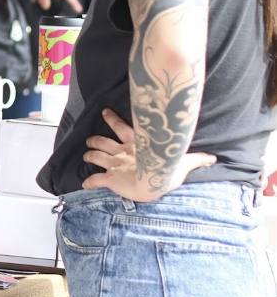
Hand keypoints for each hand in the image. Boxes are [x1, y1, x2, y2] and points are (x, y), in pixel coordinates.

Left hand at [81, 109, 216, 200]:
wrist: (152, 181)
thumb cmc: (166, 170)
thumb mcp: (182, 161)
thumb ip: (196, 159)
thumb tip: (213, 158)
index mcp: (135, 143)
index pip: (120, 126)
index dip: (111, 118)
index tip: (104, 112)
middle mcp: (121, 152)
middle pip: (103, 141)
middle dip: (94, 140)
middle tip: (89, 139)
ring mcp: (114, 165)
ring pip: (96, 156)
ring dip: (89, 155)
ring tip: (85, 156)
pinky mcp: (110, 179)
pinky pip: (96, 180)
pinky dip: (89, 182)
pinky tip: (84, 185)